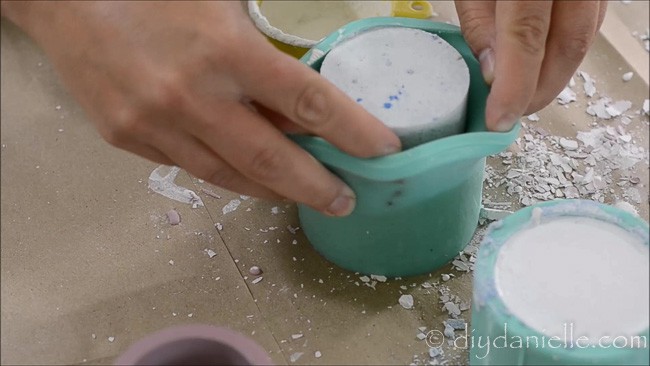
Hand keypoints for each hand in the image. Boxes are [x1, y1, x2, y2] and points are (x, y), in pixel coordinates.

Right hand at [1, 1, 400, 215]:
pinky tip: (248, 176)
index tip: (382, 152)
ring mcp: (154, 125)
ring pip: (230, 176)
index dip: (352, 132)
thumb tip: (305, 103)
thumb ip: (265, 54)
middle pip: (272, 160)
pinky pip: (190, 168)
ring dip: (273, 191)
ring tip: (302, 195)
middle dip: (317, 187)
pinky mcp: (127, 140)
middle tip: (346, 200)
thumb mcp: (222, 5)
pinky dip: (227, 175)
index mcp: (224, 50)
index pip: (307, 102)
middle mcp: (191, 96)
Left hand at [455, 1, 606, 130]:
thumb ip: (480, 23)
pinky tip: (541, 66)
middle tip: (510, 113)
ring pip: (583, 39)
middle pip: (567, 45)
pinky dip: (562, 53)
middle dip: (538, 90)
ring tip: (523, 95)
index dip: (514, 85)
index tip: (499, 118)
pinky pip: (587, 26)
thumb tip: (492, 72)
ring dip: (553, 75)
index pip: (527, 37)